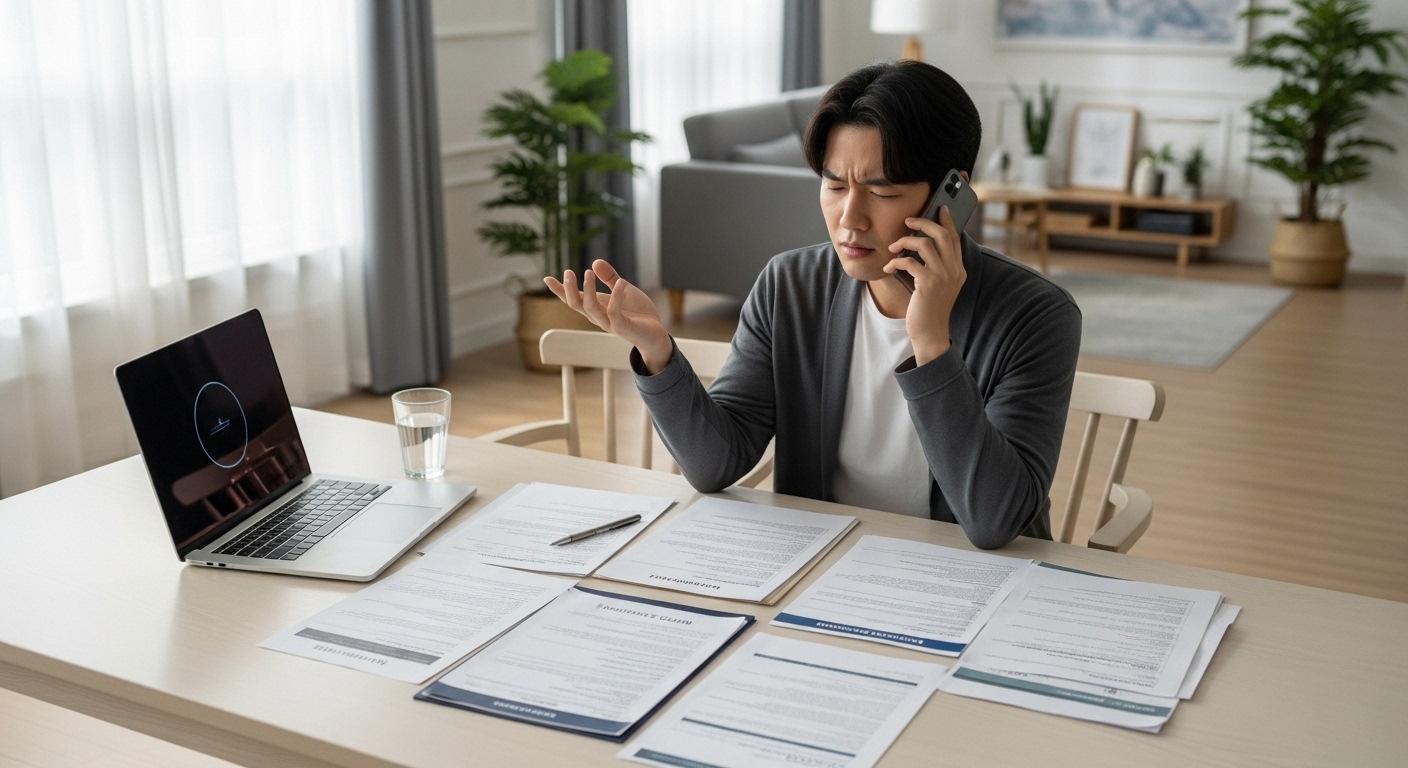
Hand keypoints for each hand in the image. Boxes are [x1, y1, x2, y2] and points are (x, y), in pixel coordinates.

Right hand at [543, 260, 672, 372]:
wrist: (656, 334)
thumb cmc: (638, 313)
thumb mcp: (623, 289)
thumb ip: (610, 277)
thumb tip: (595, 262)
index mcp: (597, 307)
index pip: (574, 299)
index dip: (560, 290)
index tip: (546, 278)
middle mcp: (599, 316)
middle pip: (576, 305)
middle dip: (568, 290)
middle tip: (568, 272)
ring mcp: (610, 323)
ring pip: (591, 309)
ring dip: (588, 291)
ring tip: (587, 273)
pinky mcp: (623, 328)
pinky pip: (614, 314)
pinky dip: (615, 298)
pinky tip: (620, 283)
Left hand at [883, 205, 966, 365]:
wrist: (930, 334)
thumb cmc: (929, 309)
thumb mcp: (938, 286)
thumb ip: (936, 267)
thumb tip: (922, 245)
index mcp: (958, 270)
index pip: (955, 238)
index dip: (947, 221)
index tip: (940, 208)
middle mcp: (954, 271)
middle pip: (942, 235)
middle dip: (924, 222)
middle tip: (909, 220)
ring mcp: (943, 277)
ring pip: (925, 244)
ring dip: (905, 241)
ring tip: (893, 247)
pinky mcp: (928, 284)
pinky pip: (910, 262)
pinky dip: (896, 261)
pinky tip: (888, 267)